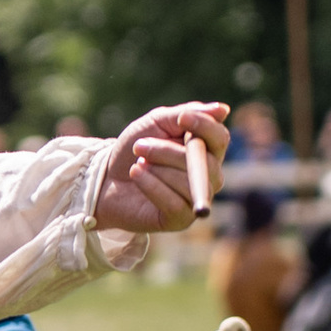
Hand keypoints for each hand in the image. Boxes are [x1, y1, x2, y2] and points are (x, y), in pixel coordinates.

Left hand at [94, 101, 229, 234]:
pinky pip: (175, 203)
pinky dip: (151, 185)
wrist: (107, 178)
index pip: (220, 138)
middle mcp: (209, 176)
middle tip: (139, 146)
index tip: (181, 119)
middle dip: (168, 151)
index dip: (204, 127)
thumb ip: (186, 114)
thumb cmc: (136, 148)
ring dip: (157, 168)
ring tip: (138, 164)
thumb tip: (222, 109)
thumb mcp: (157, 123)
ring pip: (188, 183)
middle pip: (204, 163)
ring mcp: (196, 199)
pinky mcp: (181, 220)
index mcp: (207, 150)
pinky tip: (137, 175)